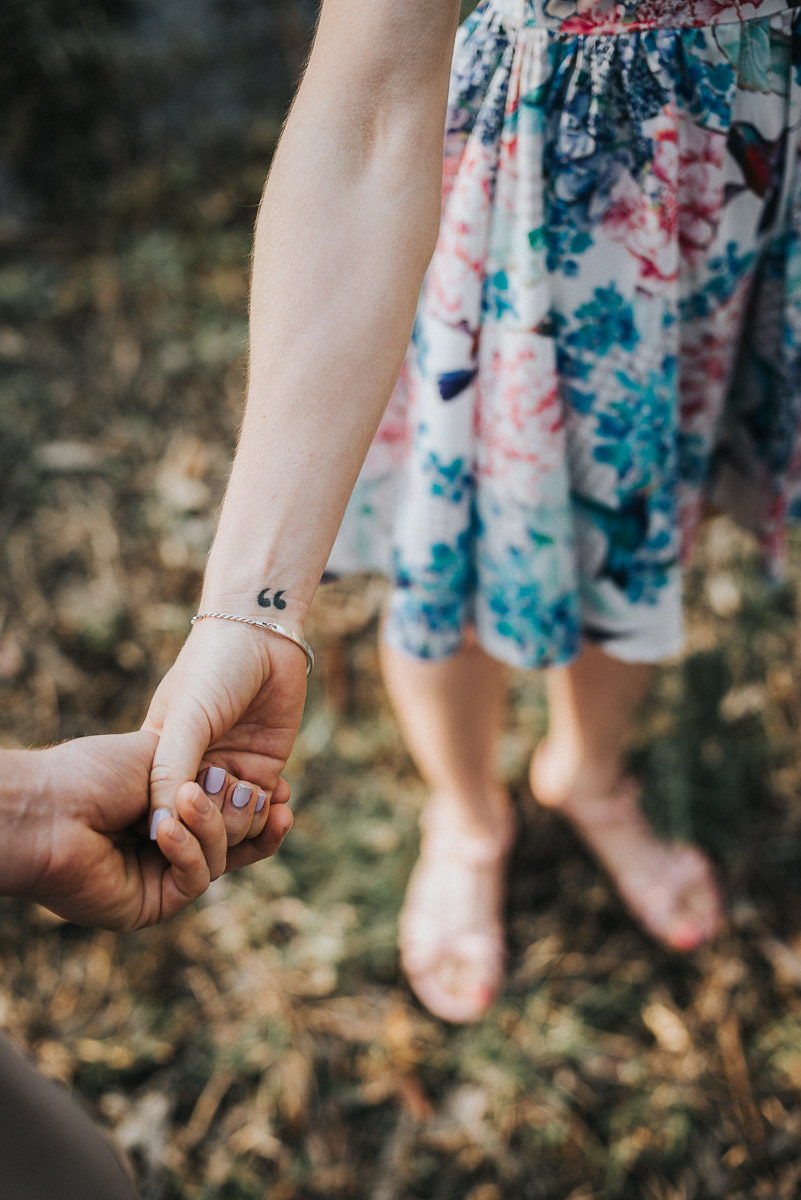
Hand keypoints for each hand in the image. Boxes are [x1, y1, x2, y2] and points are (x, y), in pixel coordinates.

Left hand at [4, 731, 291, 929]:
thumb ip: (208, 772)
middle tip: (271, 798)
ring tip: (191, 797)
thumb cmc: (94, 771)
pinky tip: (166, 828)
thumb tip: (254, 790)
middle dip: (254, 820)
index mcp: (171, 808)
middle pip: (234, 843)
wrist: (49, 805)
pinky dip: (189, 852)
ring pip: (218, 862)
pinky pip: (194, 882)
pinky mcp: (150, 905)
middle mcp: (168, 844)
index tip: (285, 790)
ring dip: (214, 828)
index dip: (260, 804)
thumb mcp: (165, 754)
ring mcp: (159, 876)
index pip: (230, 814)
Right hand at [143, 618, 307, 847]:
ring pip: (233, 826)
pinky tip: (278, 792)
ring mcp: (228, 774)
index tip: (185, 818)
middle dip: (213, 823)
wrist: (263, 636)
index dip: (174, 828)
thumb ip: (170, 770)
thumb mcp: (186, 720)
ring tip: (252, 791)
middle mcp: (192, 775)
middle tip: (225, 787)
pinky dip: (271, 812)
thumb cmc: (212, 669)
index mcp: (158, 765)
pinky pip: (263, 810)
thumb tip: (157, 829)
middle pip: (199, 829)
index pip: (161, 818)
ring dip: (246, 820)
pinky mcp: (262, 769)